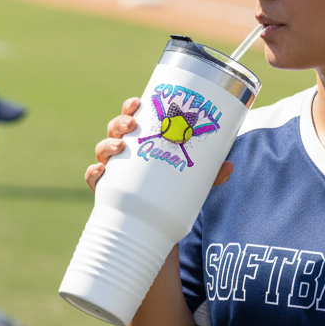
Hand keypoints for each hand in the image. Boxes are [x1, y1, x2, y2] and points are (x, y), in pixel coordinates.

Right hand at [84, 96, 233, 191]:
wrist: (159, 223)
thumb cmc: (175, 190)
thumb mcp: (196, 180)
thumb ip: (211, 172)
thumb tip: (230, 166)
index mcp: (143, 140)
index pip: (133, 117)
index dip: (131, 107)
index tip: (137, 102)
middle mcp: (125, 151)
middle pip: (115, 130)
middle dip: (120, 123)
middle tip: (132, 124)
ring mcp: (113, 169)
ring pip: (103, 150)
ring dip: (108, 144)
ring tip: (120, 146)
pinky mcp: (105, 189)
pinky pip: (94, 178)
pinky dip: (94, 173)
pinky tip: (100, 172)